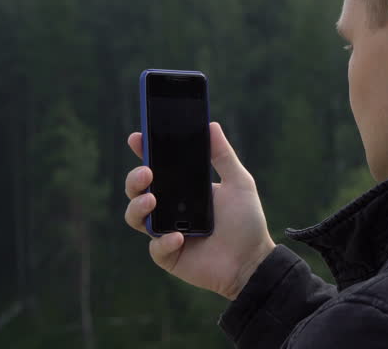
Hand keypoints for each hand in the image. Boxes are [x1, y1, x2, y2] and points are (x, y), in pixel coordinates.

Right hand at [123, 122, 275, 299]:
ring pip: (135, 216)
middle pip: (138, 190)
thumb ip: (223, 156)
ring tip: (152, 201)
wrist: (253, 260)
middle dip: (134, 178)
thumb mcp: (239, 182)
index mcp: (183, 188)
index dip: (143, 152)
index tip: (137, 137)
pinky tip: (180, 237)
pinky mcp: (168, 255)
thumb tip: (211, 125)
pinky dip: (164, 242)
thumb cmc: (246, 221)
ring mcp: (166, 232)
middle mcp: (170, 208)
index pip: (158, 167)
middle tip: (147, 172)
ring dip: (137, 206)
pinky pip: (155, 247)